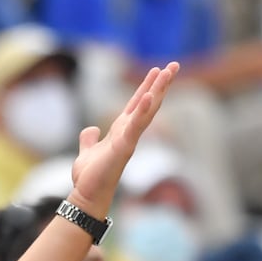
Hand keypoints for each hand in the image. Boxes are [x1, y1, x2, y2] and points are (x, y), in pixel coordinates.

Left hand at [69, 62, 178, 216]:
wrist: (87, 195)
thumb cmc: (90, 177)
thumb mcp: (87, 151)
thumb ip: (89, 139)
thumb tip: (90, 129)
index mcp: (121, 130)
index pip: (137, 104)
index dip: (147, 87)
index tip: (158, 70)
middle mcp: (128, 133)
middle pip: (148, 103)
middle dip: (161, 84)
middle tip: (175, 64)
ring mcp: (128, 139)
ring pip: (146, 111)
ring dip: (157, 91)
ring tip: (167, 72)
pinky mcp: (123, 148)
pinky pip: (134, 126)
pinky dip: (142, 111)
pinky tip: (149, 96)